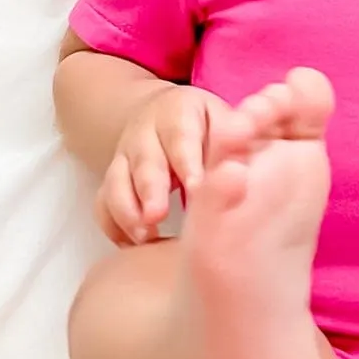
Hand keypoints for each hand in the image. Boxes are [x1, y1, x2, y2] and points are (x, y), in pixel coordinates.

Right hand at [95, 85, 230, 245]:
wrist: (165, 115)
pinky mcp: (112, 180)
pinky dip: (113, 225)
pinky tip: (131, 246)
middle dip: (149, 190)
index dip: (187, 164)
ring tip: (144, 236)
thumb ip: (241, 137)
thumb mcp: (226, 119)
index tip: (198, 190)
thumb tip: (256, 156)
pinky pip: (102, 203)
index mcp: (178, 112)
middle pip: (144, 161)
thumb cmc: (209, 126)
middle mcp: (145, 132)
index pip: (181, 136)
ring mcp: (123, 157)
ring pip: (116, 182)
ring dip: (127, 211)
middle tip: (158, 216)